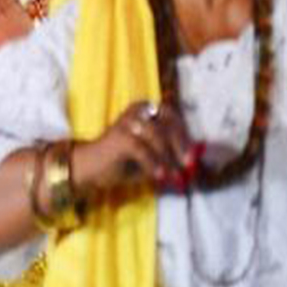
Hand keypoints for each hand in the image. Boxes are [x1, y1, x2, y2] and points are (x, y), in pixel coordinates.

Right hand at [71, 101, 199, 194]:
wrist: (91, 167)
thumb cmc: (122, 162)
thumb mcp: (151, 157)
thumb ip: (170, 155)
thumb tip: (195, 161)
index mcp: (144, 110)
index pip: (171, 114)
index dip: (183, 133)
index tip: (192, 155)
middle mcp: (136, 111)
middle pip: (167, 121)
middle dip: (180, 143)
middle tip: (187, 164)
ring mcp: (126, 121)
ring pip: (156, 134)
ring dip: (168, 157)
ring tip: (173, 176)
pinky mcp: (118, 136)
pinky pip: (142, 149)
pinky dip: (154, 164)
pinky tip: (159, 177)